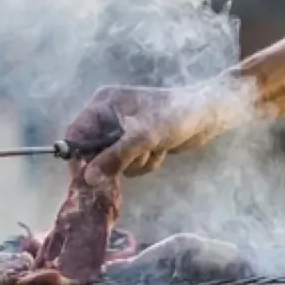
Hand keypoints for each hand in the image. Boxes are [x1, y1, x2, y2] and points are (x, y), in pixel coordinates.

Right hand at [68, 79, 253, 186]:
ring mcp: (124, 130)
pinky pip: (131, 163)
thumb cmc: (174, 116)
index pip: (76, 133)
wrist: (209, 115)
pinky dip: (145, 162)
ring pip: (114, 161)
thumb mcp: (142, 137)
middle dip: (113, 162)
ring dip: (134, 163)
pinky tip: (162, 150)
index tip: (84, 179)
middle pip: (93, 150)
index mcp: (103, 104)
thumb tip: (88, 179)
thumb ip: (113, 158)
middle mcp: (110, 115)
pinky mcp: (139, 142)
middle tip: (125, 168)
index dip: (77, 157)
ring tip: (153, 149)